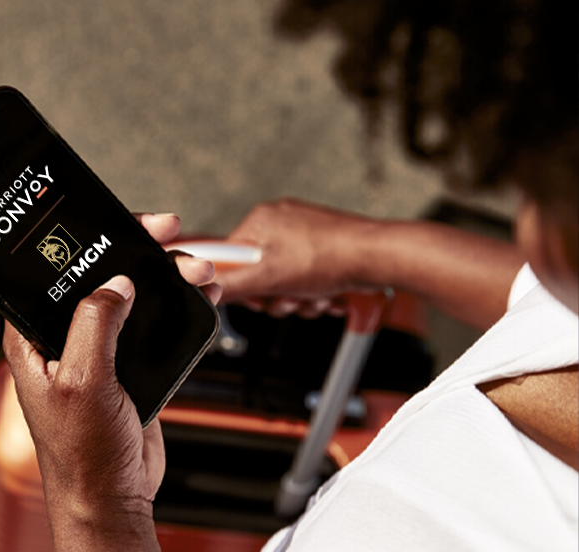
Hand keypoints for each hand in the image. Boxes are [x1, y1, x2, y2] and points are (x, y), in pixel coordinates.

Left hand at [2, 212, 217, 551]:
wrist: (113, 500)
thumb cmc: (81, 456)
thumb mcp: (83, 382)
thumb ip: (96, 325)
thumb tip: (115, 283)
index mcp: (35, 337)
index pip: (56, 270)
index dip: (89, 240)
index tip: (122, 223)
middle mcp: (65, 338)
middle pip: (100, 275)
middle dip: (137, 251)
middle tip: (168, 233)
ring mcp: (100, 351)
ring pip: (134, 297)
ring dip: (166, 278)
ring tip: (197, 269)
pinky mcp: (129, 366)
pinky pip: (154, 325)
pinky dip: (178, 308)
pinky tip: (200, 296)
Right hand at [215, 198, 370, 316]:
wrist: (378, 257)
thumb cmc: (331, 257)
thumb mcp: (270, 278)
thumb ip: (232, 285)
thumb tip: (206, 289)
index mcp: (261, 220)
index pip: (229, 259)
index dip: (240, 286)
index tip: (254, 298)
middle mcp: (280, 220)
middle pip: (258, 272)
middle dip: (276, 295)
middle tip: (290, 299)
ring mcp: (303, 232)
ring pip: (283, 279)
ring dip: (297, 298)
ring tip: (314, 296)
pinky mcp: (322, 245)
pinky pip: (304, 275)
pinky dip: (313, 291)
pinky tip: (326, 293)